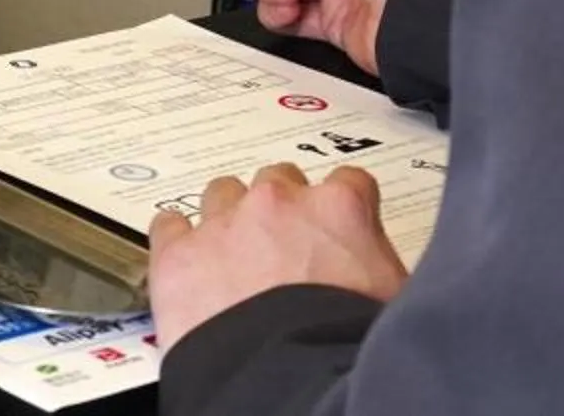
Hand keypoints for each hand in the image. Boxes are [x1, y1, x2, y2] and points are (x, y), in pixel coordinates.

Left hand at [148, 163, 406, 349]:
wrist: (290, 382)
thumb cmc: (344, 350)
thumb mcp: (394, 298)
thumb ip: (379, 263)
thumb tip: (386, 274)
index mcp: (339, 209)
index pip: (348, 183)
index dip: (342, 209)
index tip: (338, 228)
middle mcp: (279, 203)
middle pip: (279, 182)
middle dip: (283, 212)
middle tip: (287, 250)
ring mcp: (224, 224)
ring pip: (222, 194)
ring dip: (230, 219)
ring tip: (236, 258)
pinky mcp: (179, 256)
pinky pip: (168, 226)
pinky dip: (178, 241)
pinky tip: (187, 262)